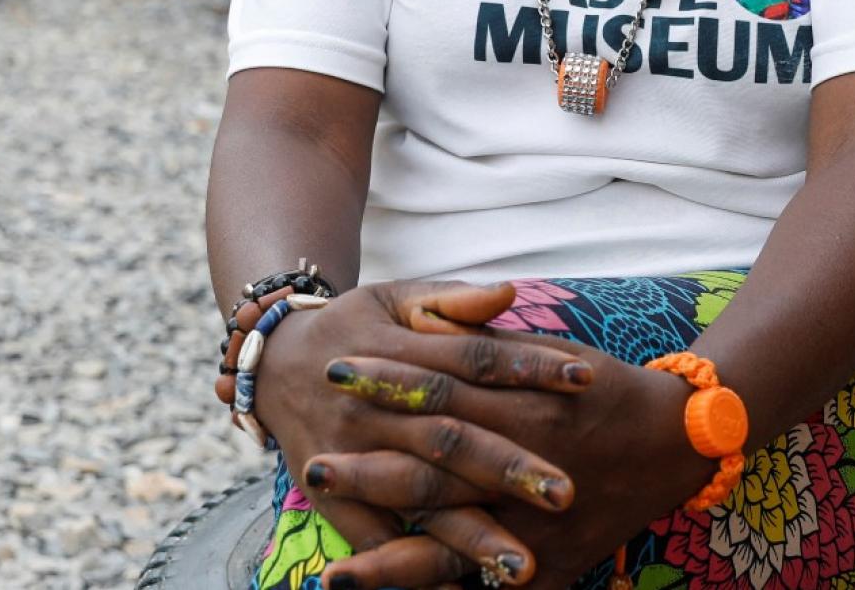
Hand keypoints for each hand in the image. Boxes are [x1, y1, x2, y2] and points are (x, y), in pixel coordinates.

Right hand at [249, 280, 592, 576]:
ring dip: (470, 534)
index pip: (475, 358)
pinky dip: (412, 568)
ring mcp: (350, 454)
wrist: (269, 363)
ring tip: (524, 567)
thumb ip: (453, 302)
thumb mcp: (396, 299)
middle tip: (566, 492)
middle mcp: (373, 405)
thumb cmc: (352, 327)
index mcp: (397, 349)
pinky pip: (373, 537)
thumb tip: (509, 292)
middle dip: (508, 468)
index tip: (586, 381)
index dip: (530, 367)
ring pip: (417, 496)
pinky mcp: (330, 495)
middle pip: (450, 437)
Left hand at [309, 317, 712, 587]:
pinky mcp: (549, 568)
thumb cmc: (606, 388)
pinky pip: (485, 588)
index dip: (386, 383)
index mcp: (523, 407)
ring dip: (389, 563)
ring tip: (334, 576)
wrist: (676, 441)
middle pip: (433, 475)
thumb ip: (491, 342)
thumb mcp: (551, 352)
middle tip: (313, 467)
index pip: (439, 393)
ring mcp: (535, 525)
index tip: (337, 372)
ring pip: (452, 548)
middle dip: (369, 475)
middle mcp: (524, 469)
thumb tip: (436, 326)